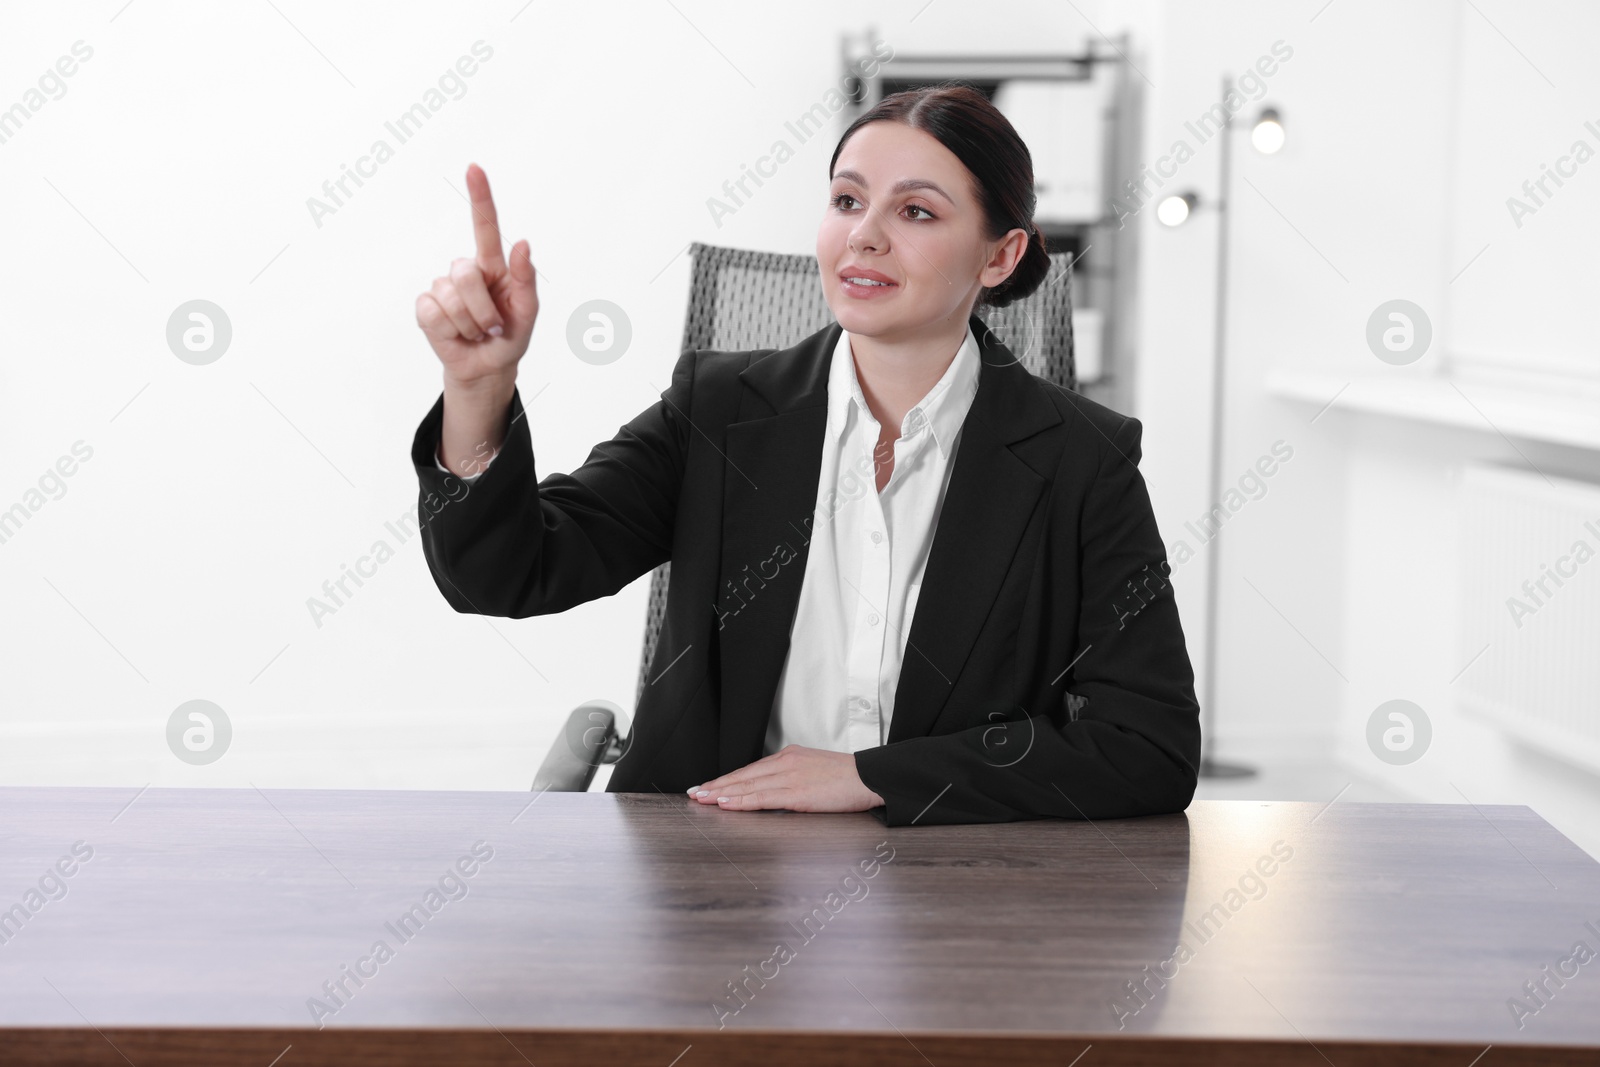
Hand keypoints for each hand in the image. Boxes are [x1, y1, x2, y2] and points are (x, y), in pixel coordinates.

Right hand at [415, 163, 538, 389]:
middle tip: (492, 325)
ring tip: (477, 332)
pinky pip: (433, 313)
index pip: (485, 226)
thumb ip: (526, 279)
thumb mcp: (527, 311)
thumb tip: (523, 244)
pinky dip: (450, 330)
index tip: (474, 168)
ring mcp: (443, 287)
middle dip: (482, 307)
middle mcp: (465, 271)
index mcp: (493, 266)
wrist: (487, 367)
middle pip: (465, 273)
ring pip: (450, 296)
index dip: (480, 197)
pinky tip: (456, 334)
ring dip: (469, 323)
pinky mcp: (426, 307)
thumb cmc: (510, 335)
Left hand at [686, 745, 885, 812]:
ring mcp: (789, 777)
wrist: (870, 777)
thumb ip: (793, 778)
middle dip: (717, 785)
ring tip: (702, 799)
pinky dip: (740, 801)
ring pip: (747, 786)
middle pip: (743, 775)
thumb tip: (776, 792)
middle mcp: (785, 763)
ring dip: (721, 794)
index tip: (709, 786)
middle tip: (695, 793)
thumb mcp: (815, 771)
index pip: (751, 769)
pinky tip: (725, 804)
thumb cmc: (847, 779)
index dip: (727, 779)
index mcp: (790, 756)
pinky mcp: (796, 793)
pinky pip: (761, 798)